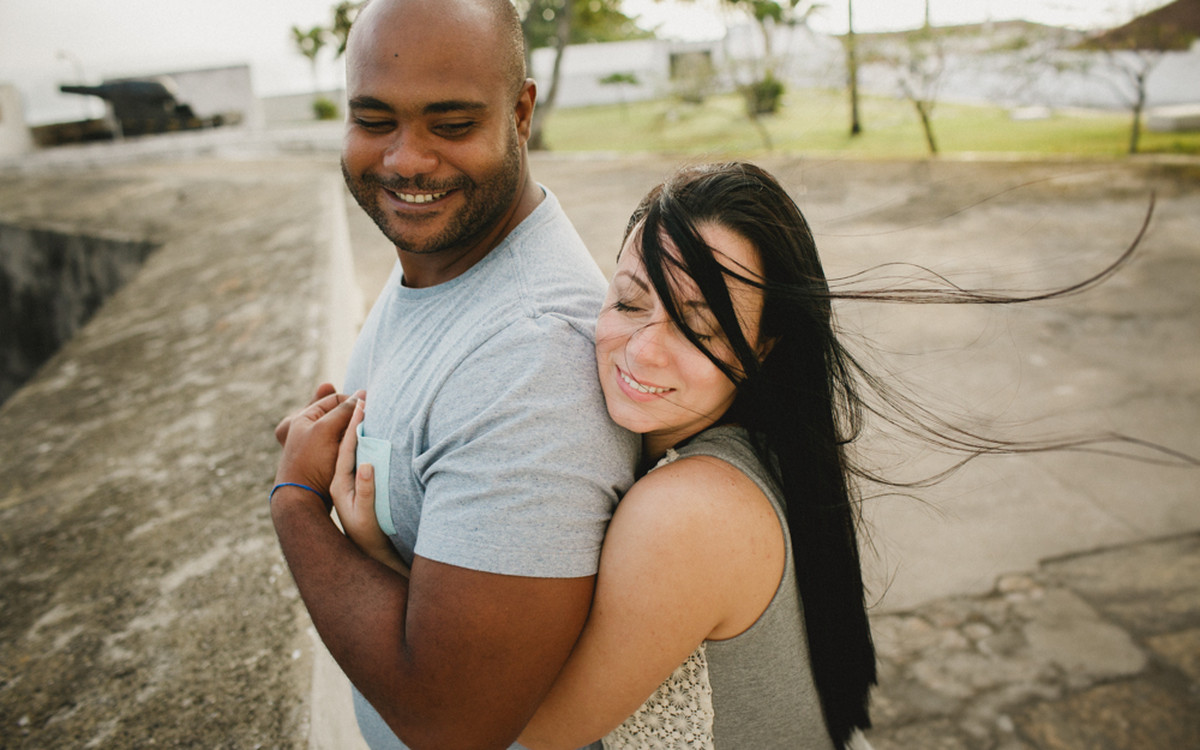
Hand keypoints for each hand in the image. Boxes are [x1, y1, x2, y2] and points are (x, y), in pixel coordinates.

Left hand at [274, 389, 363, 502]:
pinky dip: (349, 441)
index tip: (369, 410)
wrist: (304, 500)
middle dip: (352, 415)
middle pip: (336, 414)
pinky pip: (339, 444)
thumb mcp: (327, 431)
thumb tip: (362, 394)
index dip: (353, 403)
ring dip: (352, 429)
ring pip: (340, 429)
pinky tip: (358, 444)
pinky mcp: (321, 460)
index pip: (335, 400)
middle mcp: (304, 429)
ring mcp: (313, 445)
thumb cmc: (313, 464)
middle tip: (367, 418)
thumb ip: (344, 411)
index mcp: (301, 418)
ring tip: (363, 432)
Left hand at [331, 401, 411, 575]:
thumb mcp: (365, 515)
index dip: (356, 423)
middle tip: (362, 397)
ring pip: (346, 447)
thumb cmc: (367, 534)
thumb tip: (366, 465)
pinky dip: (357, 441)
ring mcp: (346, 482)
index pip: (347, 444)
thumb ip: (365, 490)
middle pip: (342, 442)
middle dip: (351, 420)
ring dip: (353, 428)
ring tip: (362, 410)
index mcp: (341, 481)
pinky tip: (367, 436)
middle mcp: (341, 478)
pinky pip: (352, 455)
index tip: (364, 402)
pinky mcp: (353, 486)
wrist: (363, 554)